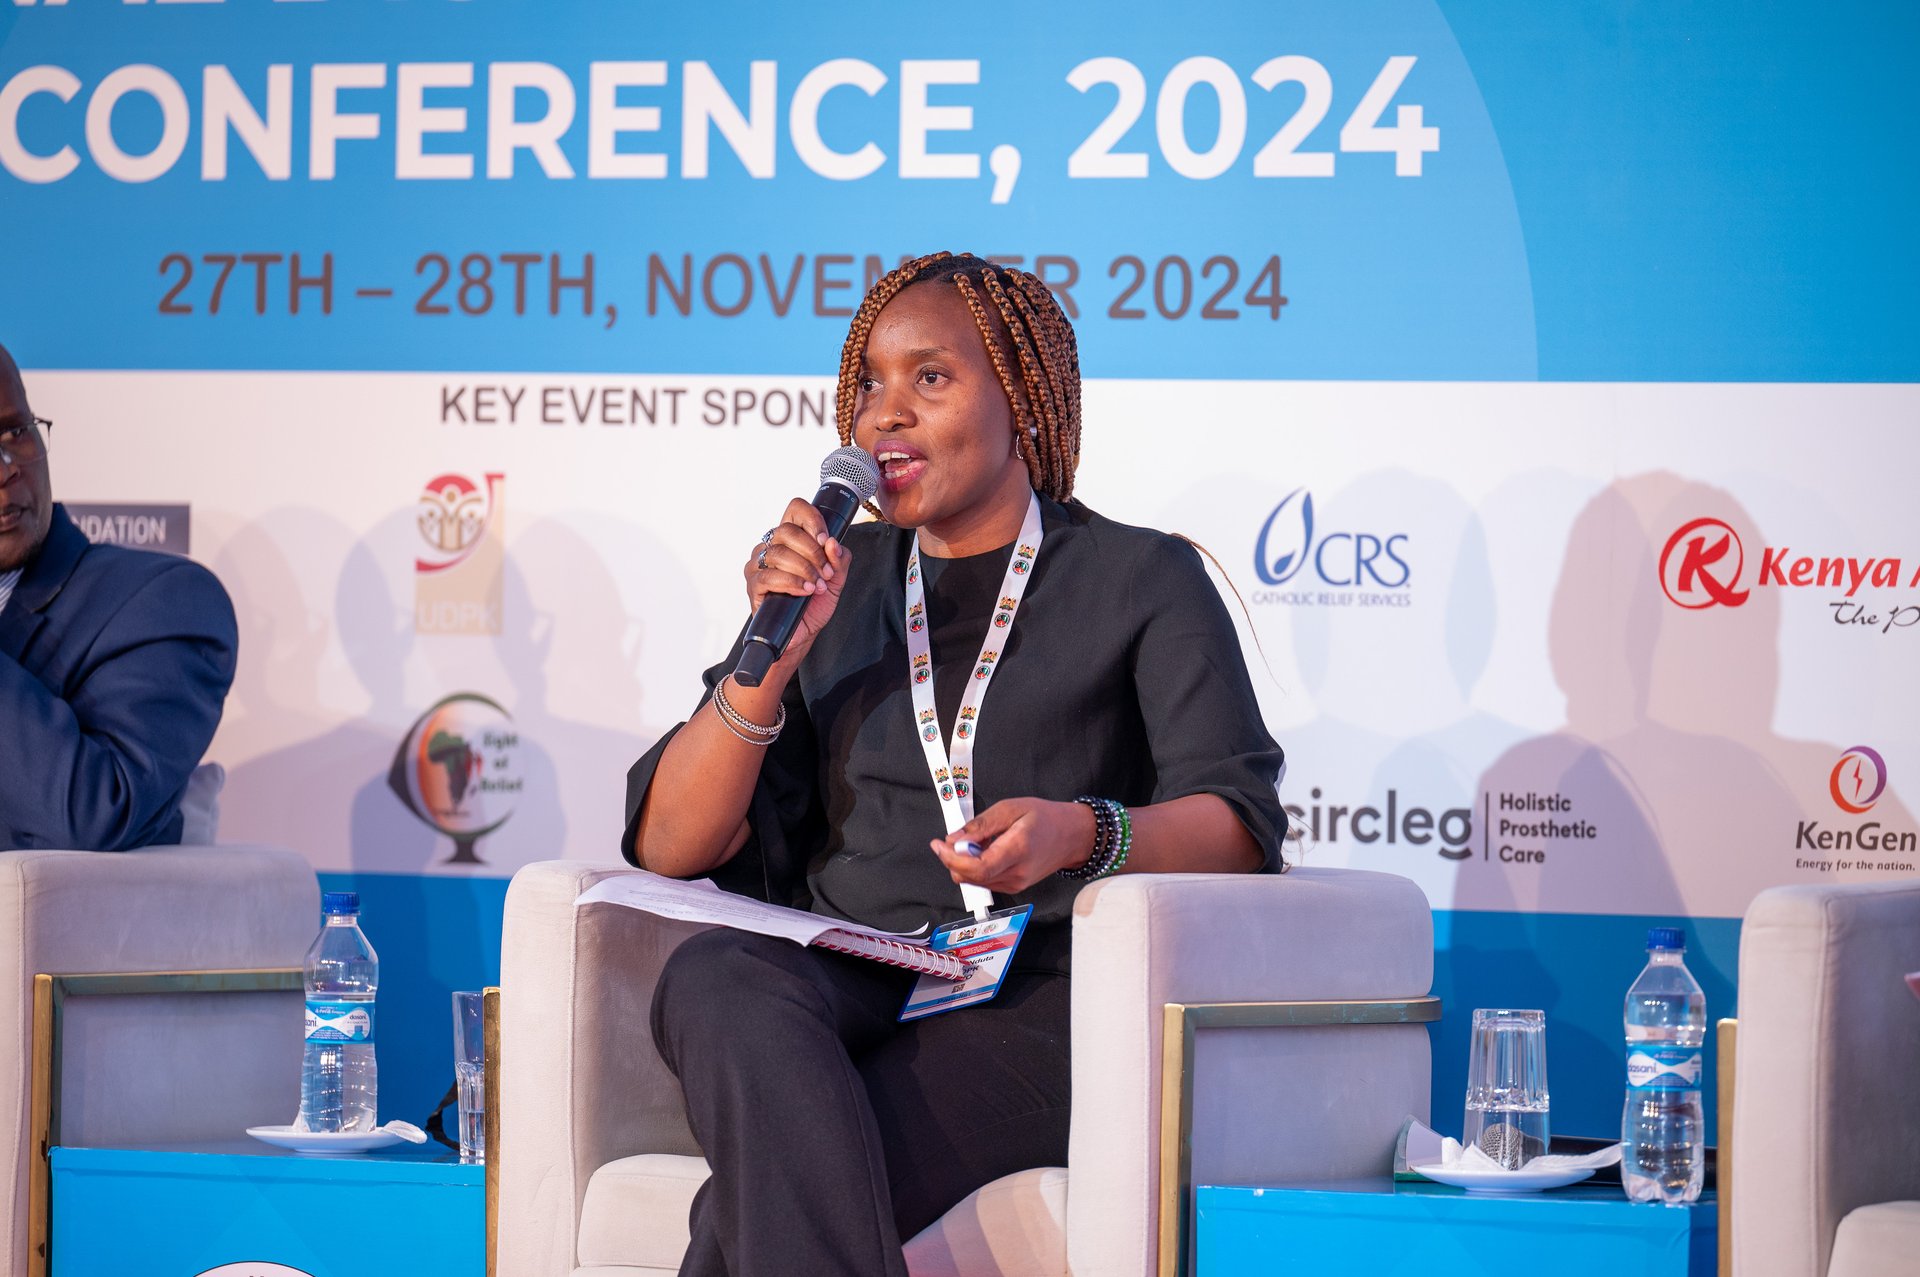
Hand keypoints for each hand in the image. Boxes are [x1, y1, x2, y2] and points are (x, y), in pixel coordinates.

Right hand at [745, 497, 853, 665]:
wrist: (802, 634)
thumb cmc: (814, 605)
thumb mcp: (836, 581)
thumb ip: (839, 561)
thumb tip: (834, 544)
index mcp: (791, 539)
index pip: (795, 510)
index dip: (811, 519)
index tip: (825, 539)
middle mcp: (771, 547)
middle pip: (787, 531)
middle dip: (812, 552)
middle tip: (826, 572)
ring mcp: (758, 565)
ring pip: (778, 553)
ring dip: (804, 569)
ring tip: (817, 585)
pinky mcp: (753, 585)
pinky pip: (769, 576)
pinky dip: (792, 583)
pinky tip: (805, 591)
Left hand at [930, 798, 1097, 894]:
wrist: (1071, 836)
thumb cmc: (1045, 818)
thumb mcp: (1011, 808)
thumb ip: (980, 825)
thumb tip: (953, 839)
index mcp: (1017, 849)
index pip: (977, 867)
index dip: (952, 859)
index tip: (939, 845)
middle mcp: (1016, 873)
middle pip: (970, 877)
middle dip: (952, 860)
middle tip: (952, 839)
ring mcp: (1016, 883)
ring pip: (974, 881)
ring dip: (963, 864)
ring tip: (976, 841)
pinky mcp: (1014, 886)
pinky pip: (984, 881)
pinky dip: (975, 867)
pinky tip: (984, 851)